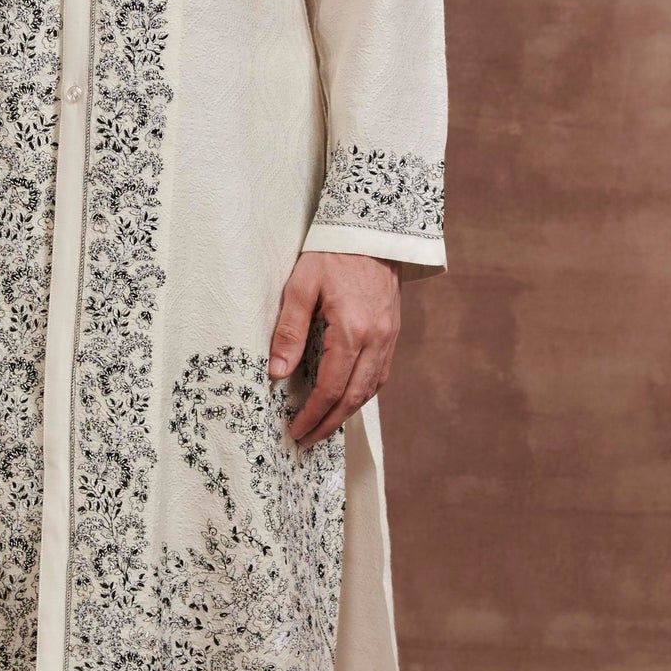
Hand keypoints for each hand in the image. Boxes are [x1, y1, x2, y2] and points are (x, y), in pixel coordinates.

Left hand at [265, 251, 399, 446]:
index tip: (295, 430)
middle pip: (354, 397)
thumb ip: (288, 330)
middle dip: (329, 423)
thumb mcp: (300, 286)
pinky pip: (380, 374)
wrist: (372, 230)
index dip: (312, 414)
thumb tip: (277, 373)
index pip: (331, 386)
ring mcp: (389, 337)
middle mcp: (377, 339)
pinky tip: (345, 398)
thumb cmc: (332, 254)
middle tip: (307, 440)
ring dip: (347, 412)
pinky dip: (362, 393)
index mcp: (352, 330)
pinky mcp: (392, 332)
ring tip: (323, 426)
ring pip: (371, 389)